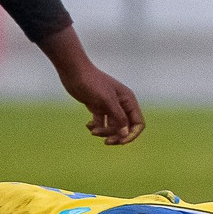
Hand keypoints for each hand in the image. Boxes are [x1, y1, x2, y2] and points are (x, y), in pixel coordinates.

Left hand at [39, 26, 143, 144]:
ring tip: (92, 130)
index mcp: (128, 101)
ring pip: (112, 127)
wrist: (74, 72)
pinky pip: (101, 122)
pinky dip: (96, 126)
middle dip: (116, 135)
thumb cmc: (92, 83)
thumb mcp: (107, 101)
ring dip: (104, 131)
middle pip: (125, 128)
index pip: (138, 123)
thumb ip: (118, 118)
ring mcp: (109, 106)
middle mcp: (121, 104)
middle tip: (106, 141)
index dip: (132, 134)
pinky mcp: (97, 107)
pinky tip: (88, 125)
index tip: (121, 141)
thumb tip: (126, 135)